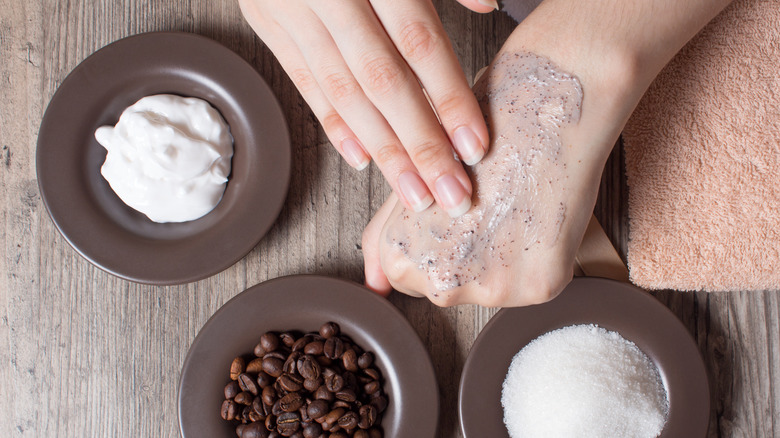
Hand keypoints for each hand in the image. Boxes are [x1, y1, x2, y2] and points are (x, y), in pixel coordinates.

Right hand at [239, 0, 495, 216]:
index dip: (448, 97)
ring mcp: (288, 7)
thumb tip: (490, 4)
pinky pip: (302, 80)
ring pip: (342, 92)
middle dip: (418, 144)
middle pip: (380, 81)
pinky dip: (333, 122)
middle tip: (449, 195)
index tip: (475, 146)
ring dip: (381, 149)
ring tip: (413, 192)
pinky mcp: (264, 17)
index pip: (417, 43)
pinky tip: (362, 158)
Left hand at [361, 47, 619, 306]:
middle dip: (464, 254)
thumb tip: (375, 287)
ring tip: (511, 205)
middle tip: (485, 204)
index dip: (431, 240)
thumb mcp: (416, 180)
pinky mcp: (541, 285)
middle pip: (447, 287)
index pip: (406, 278)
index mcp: (401, 256)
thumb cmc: (480, 129)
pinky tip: (536, 215)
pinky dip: (538, 259)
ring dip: (501, 260)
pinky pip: (533, 286)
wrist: (550, 101)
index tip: (450, 212)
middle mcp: (442, 282)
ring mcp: (493, 288)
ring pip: (491, 289)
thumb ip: (386, 236)